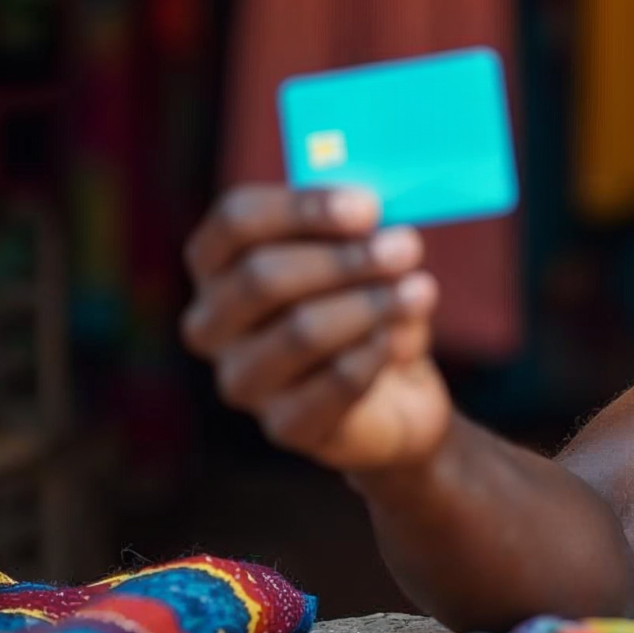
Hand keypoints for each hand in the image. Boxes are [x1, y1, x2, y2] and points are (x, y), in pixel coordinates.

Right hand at [182, 186, 452, 470]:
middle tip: (407, 246)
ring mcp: (242, 380)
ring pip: (301, 331)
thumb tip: (381, 216)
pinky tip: (403, 337)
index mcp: (219, 263)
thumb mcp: (365, 252)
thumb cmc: (367, 302)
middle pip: (263, 277)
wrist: (394, 393)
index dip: (302, 208)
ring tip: (421, 290)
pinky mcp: (284, 426)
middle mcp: (212, 322)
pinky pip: (334, 382)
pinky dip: (377, 352)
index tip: (368, 207)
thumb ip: (363, 226)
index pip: (235, 220)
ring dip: (372, 304)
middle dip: (345, 259)